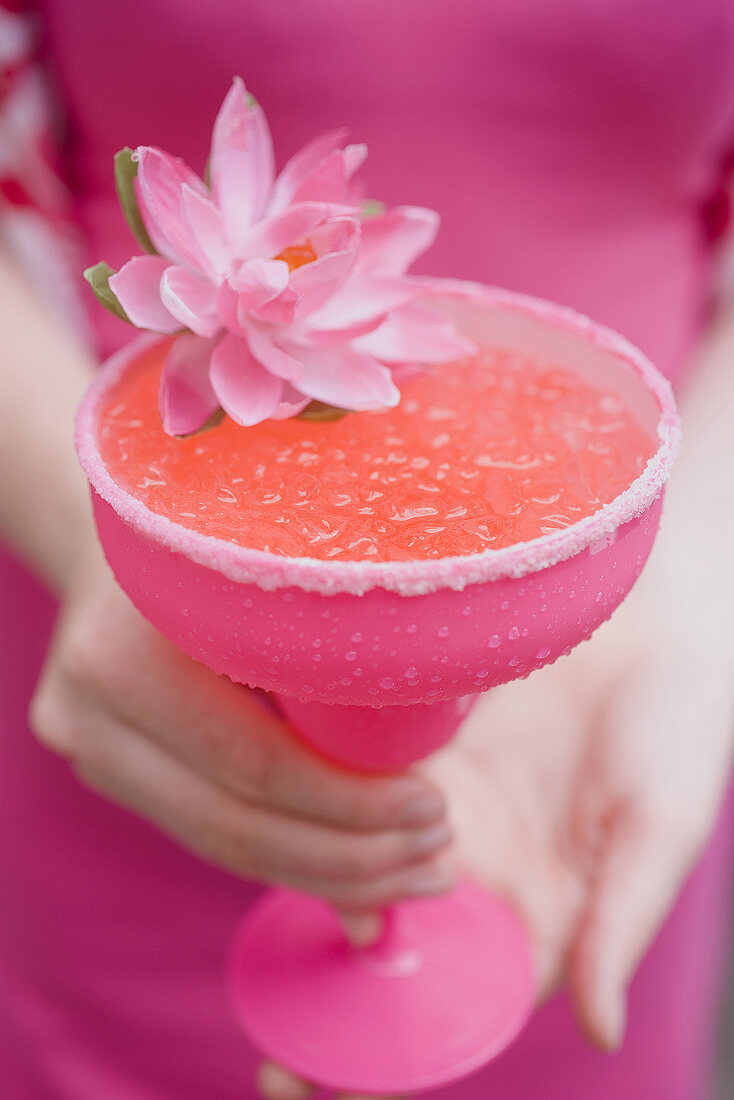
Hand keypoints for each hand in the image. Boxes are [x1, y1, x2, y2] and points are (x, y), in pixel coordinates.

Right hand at [29, 549, 452, 909]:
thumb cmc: (225, 537)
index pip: (253, 763)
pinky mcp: (111, 772)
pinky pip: (209, 835)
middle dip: (352, 857)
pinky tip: (360, 874)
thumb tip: (454, 717)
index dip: (352, 803)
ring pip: (221, 846)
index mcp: (126, 651)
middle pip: (234, 825)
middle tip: (439, 859)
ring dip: (331, 875)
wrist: (122, 541)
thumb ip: (332, 639)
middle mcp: (88, 711)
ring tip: (418, 876)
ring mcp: (89, 749)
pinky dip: (292, 859)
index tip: (436, 807)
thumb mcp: (272, 563)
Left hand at [261, 590, 733, 1098]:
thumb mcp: (659, 831)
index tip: (304, 1076)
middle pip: (389, 945)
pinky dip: (324, 801)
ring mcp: (443, 811)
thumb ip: (619, 927)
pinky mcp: (420, 749)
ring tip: (267, 889)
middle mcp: (479, 875)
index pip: (455, 1001)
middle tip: (260, 1024)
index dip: (385, 1052)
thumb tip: (595, 1031)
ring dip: (312, 885)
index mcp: (535, 919)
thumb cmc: (679, 730)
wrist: (653, 627)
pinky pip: (357, 786)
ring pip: (359, 866)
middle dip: (326, 987)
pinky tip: (287, 801)